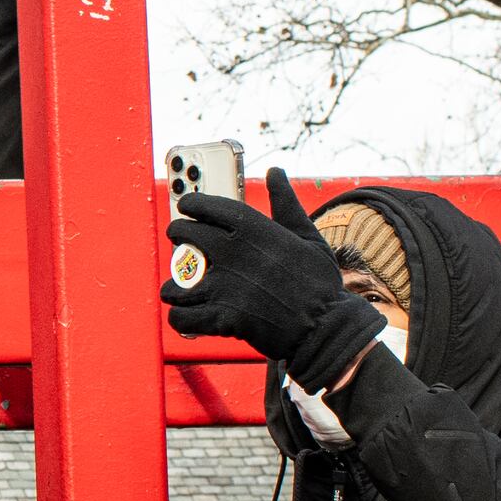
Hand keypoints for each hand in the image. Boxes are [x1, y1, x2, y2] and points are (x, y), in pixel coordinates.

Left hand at [162, 172, 381, 384]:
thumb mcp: (307, 236)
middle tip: (186, 249)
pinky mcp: (222, 317)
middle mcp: (232, 253)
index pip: (204, 206)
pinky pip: (180, 316)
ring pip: (174, 282)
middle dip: (179, 240)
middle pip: (182, 236)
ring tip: (186, 290)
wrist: (326, 327)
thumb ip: (285, 204)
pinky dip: (181, 318)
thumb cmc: (319, 283)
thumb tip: (275, 172)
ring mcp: (224, 286)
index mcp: (253, 229)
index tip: (186, 209)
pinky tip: (190, 315)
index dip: (190, 206)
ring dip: (176, 287)